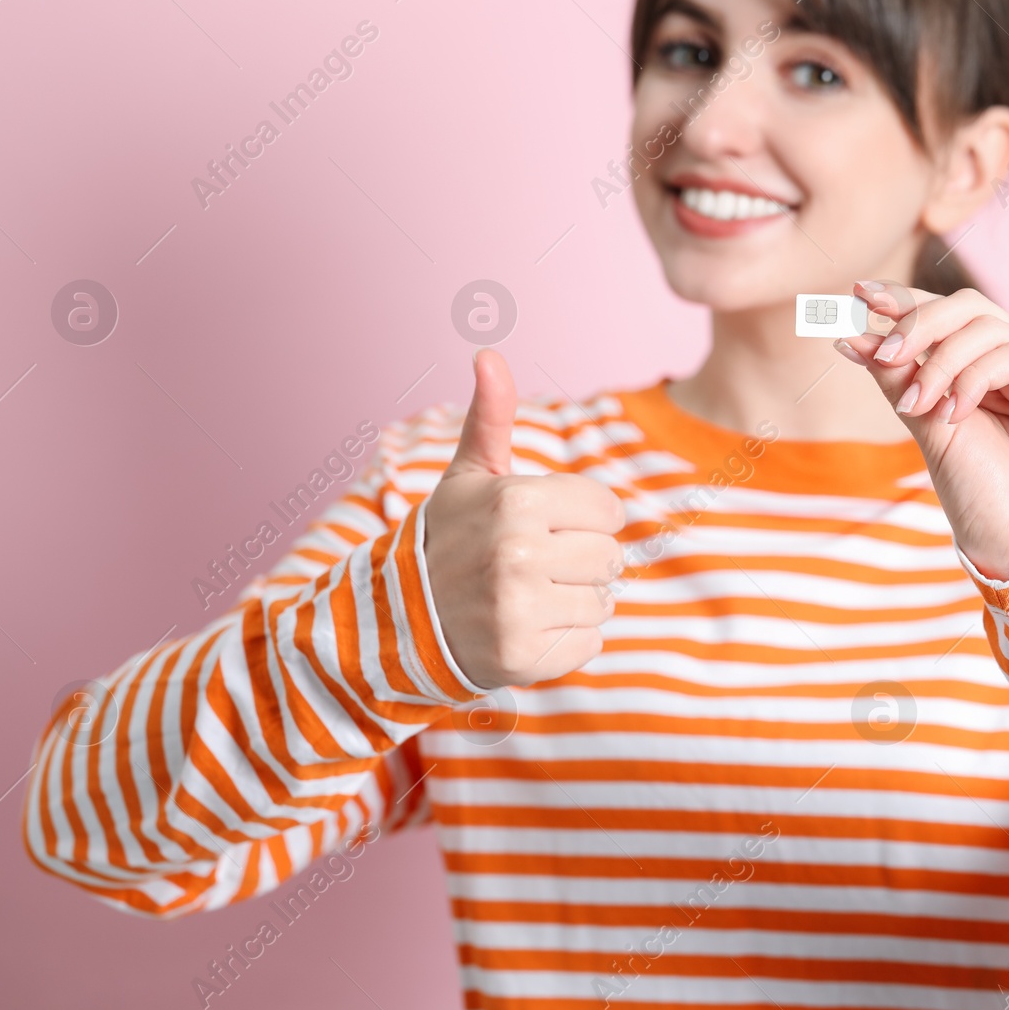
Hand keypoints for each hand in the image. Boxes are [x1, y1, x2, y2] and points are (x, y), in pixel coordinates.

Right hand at [423, 348, 626, 687]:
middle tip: (535, 566)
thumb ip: (490, 418)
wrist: (398, 618)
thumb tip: (487, 353)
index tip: (545, 526)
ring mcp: (519, 608)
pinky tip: (526, 629)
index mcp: (515, 500)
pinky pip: (588, 646)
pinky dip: (565, 643)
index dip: (583, 518)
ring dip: (574, 603)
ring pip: (601, 602)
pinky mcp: (522, 656)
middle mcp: (518, 553)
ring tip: (528, 597)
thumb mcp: (468, 476)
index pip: (607, 510)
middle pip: (610, 557)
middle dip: (580, 562)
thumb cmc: (450, 538)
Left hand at [836, 281, 1008, 581]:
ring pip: (990, 326)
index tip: (859, 297)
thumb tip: (851, 335)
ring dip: (942, 360)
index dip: (905, 301)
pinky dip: (979, 376)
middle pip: (967, 307)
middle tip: (883, 353)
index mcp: (981, 370)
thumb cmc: (981, 496)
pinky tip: (956, 412)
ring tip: (919, 405)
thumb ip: (900, 380)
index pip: (944, 317)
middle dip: (919, 322)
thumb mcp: (927, 429)